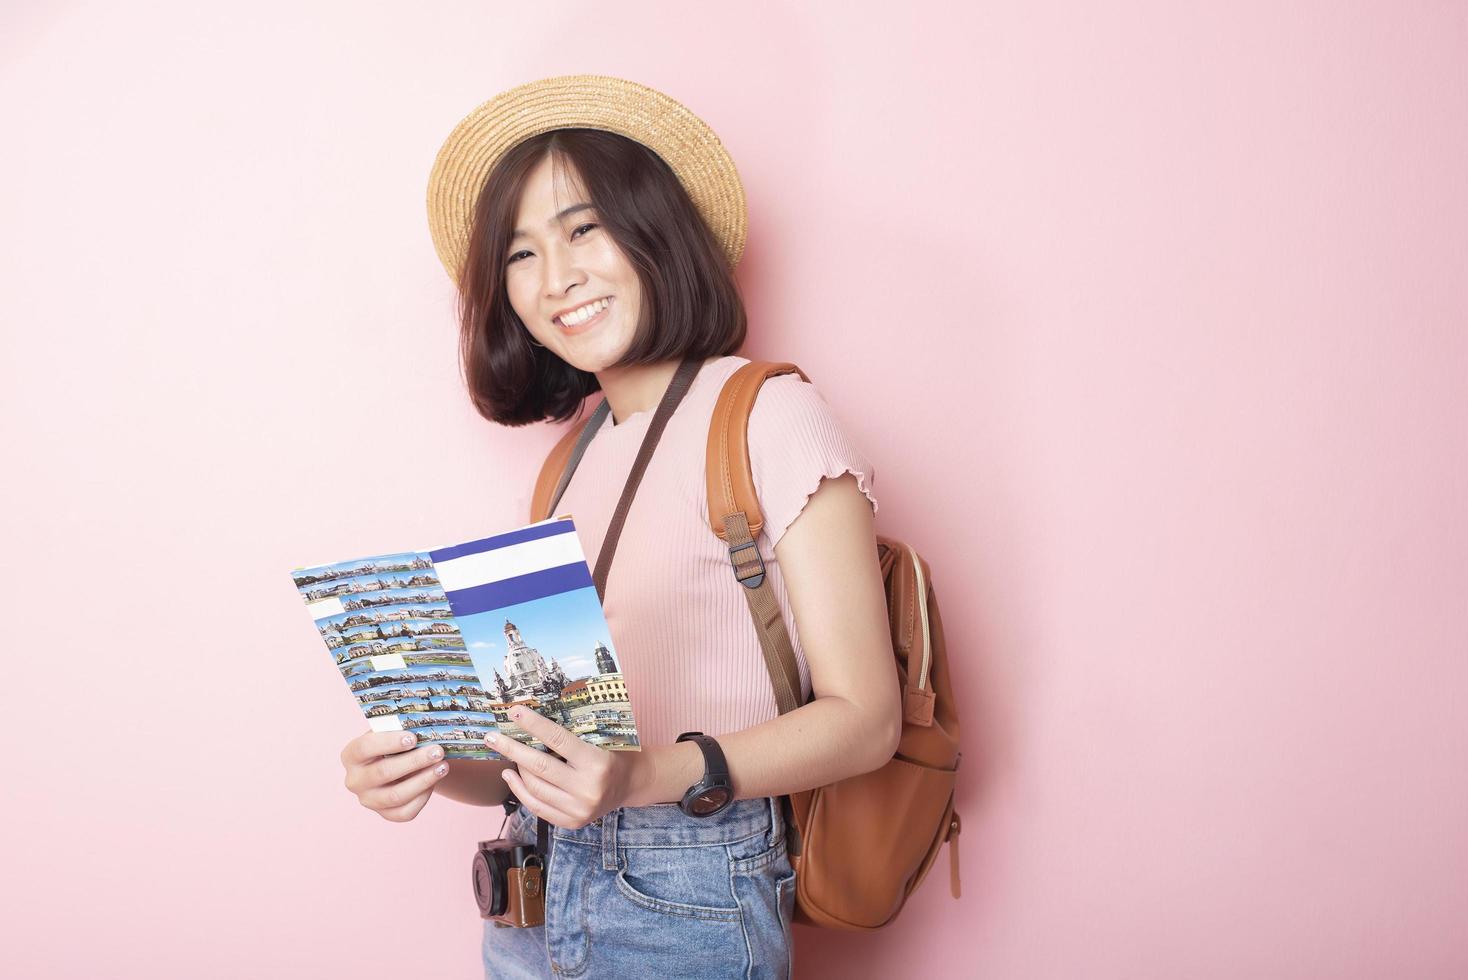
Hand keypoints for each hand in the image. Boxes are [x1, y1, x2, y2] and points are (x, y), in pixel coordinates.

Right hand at [340, 728, 449, 822]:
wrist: (397, 764)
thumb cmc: (394, 744)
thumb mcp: (392, 732)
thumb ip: (400, 728)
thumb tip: (423, 726)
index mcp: (351, 756)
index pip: (364, 748)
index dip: (389, 743)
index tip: (413, 738)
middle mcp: (355, 781)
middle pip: (383, 772)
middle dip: (414, 761)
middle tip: (437, 751)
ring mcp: (368, 800)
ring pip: (396, 796)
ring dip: (423, 780)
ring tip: (442, 766)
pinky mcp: (385, 814)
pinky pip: (405, 812)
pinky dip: (422, 797)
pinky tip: (434, 782)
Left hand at [487, 706, 637, 828]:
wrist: (631, 783)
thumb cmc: (615, 752)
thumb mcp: (601, 738)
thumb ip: (572, 733)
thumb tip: (533, 720)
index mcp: (597, 763)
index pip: (557, 740)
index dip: (533, 724)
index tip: (513, 712)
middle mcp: (588, 789)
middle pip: (539, 766)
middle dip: (511, 749)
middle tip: (492, 736)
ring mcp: (579, 810)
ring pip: (535, 788)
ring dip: (516, 768)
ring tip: (505, 753)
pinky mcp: (571, 822)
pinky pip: (537, 806)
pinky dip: (520, 790)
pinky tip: (511, 775)